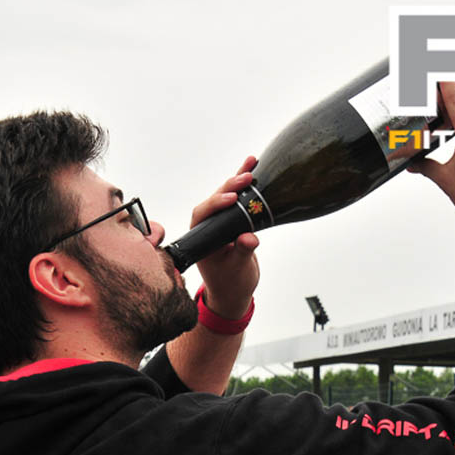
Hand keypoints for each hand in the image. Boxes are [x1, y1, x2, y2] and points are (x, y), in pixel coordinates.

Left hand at [190, 155, 260, 318]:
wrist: (234, 292)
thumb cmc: (230, 284)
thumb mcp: (238, 269)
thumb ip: (242, 253)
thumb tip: (249, 239)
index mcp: (200, 238)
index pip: (202, 214)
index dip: (215, 203)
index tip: (231, 199)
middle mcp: (207, 227)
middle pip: (215, 200)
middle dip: (230, 187)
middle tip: (245, 178)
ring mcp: (220, 223)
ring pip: (227, 195)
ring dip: (238, 179)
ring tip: (251, 163)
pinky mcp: (233, 221)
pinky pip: (238, 200)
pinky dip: (246, 186)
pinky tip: (253, 167)